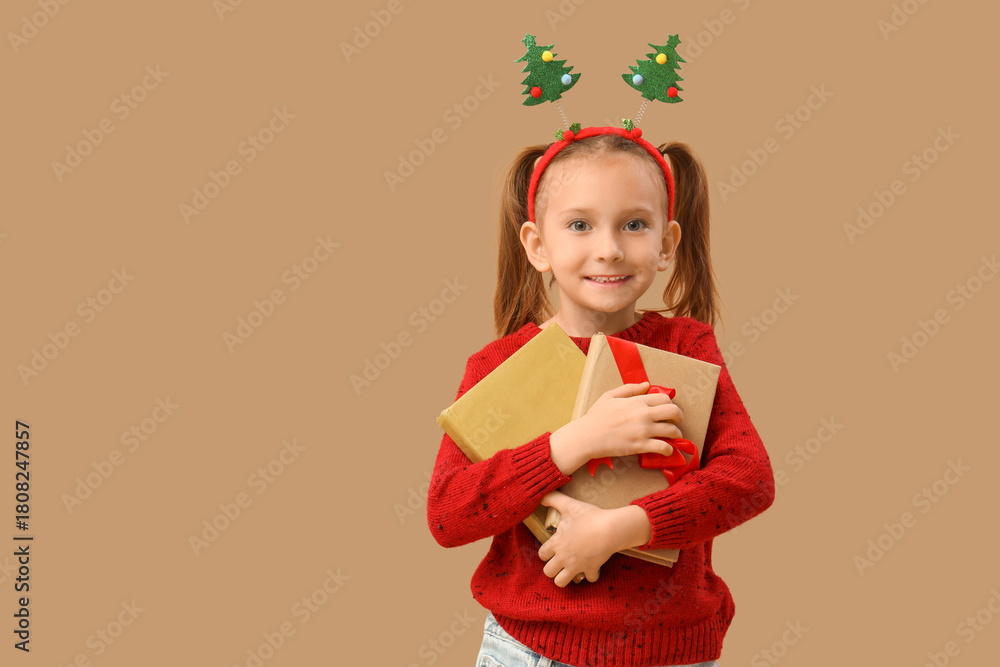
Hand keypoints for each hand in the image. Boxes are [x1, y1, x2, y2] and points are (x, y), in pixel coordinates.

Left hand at [537, 491, 630, 587]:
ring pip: (561, 582)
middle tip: (559, 561)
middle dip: (552, 568)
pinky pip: (588, 579)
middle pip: (548, 572)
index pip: (542, 554)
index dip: (545, 552)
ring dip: (564, 577)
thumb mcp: (569, 505)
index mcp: (556, 543)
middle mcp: (563, 558)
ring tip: (569, 570)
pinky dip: (590, 575)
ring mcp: (576, 566)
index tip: (552, 549)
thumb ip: (553, 499)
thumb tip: (541, 496)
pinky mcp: (591, 569)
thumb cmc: (589, 517)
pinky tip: (591, 567)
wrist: (609, 529)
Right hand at [550, 382, 684, 475]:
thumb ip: (629, 389)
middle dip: (679, 417)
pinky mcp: (641, 446)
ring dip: (676, 434)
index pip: (664, 398)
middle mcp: (643, 414)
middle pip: (673, 412)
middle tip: (677, 422)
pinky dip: (669, 450)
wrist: (587, 436)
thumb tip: (646, 385)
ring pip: (672, 430)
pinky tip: (667, 450)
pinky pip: (663, 447)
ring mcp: (643, 430)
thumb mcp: (610, 396)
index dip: (671, 404)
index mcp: (637, 401)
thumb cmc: (596, 416)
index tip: (669, 410)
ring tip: (673, 437)